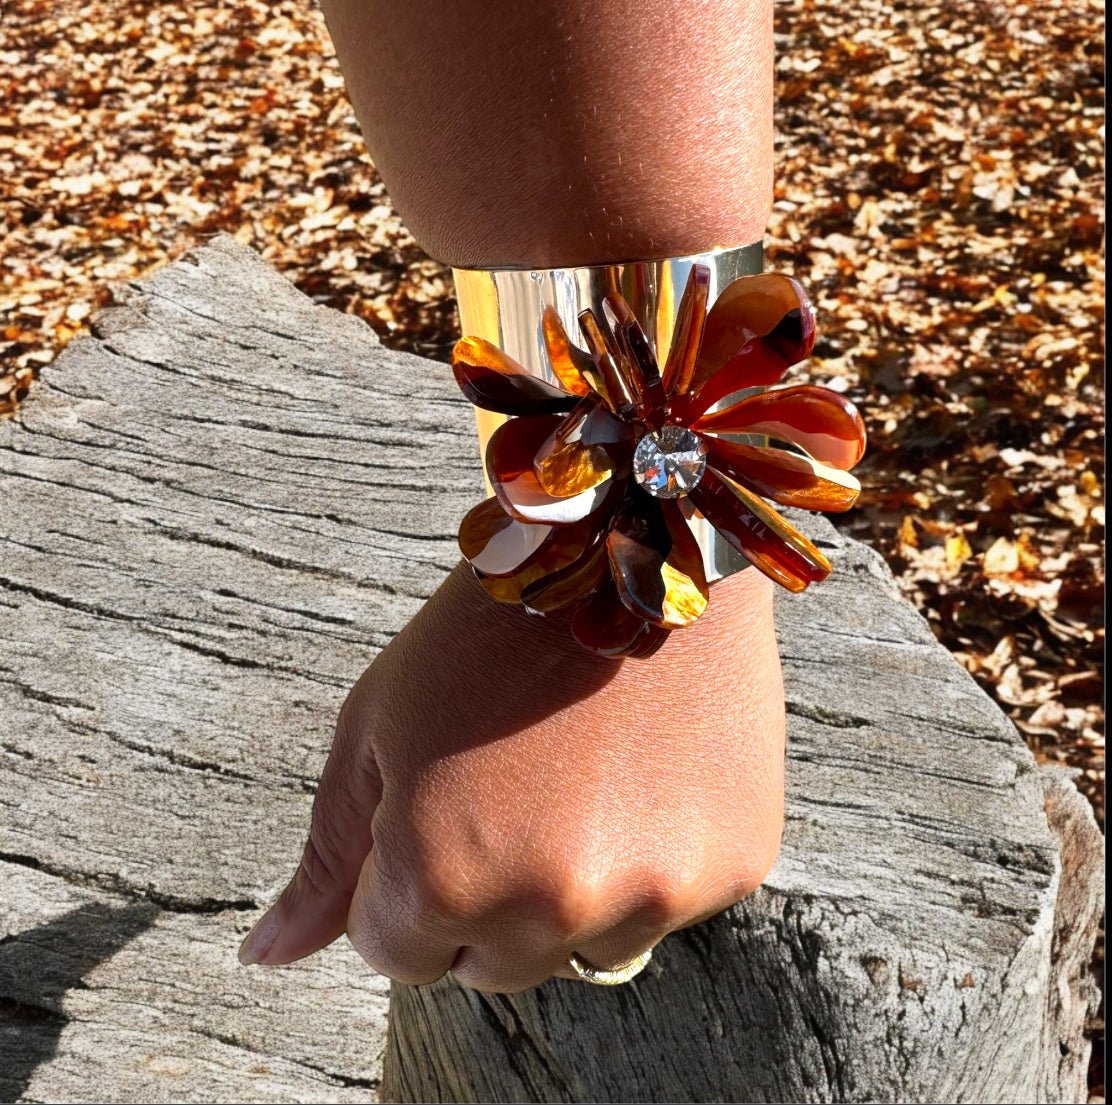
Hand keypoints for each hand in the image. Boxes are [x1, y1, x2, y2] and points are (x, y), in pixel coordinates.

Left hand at [239, 562, 784, 991]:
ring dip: (568, 893)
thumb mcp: (377, 727)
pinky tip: (642, 773)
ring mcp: (655, 891)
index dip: (405, 878)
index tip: (437, 804)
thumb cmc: (487, 630)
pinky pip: (664, 909)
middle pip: (491, 968)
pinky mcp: (731, 865)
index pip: (396, 954)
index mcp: (444, 876)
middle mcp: (553, 907)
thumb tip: (268, 956)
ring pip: (581, 950)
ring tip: (578, 778)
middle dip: (481, 900)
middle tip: (507, 789)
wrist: (632, 546)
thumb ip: (328, 855)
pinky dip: (646, 860)